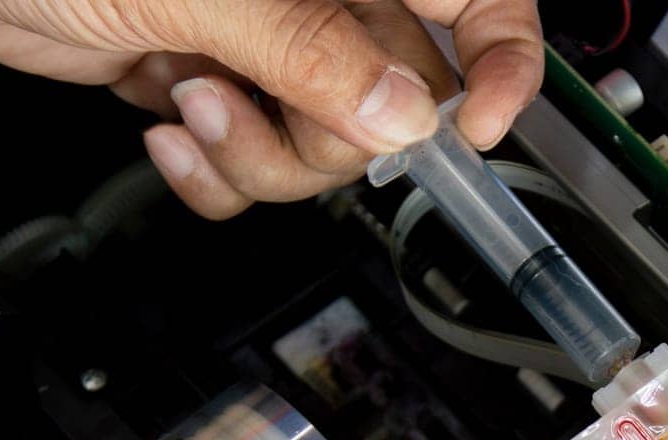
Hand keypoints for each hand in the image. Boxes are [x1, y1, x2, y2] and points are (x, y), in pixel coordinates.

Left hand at [0, 0, 543, 217]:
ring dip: (259, 155)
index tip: (474, 131)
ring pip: (326, 146)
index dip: (501, 62)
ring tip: (189, 103)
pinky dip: (214, 171)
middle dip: (327, 135)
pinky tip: (165, 125)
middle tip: (252, 100)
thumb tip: (404, 116)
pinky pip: (257, 162)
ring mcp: (268, 40)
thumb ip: (310, 50)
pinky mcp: (218, 83)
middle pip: (397, 101)